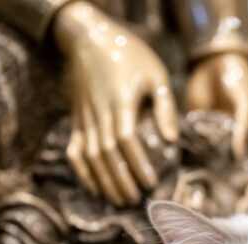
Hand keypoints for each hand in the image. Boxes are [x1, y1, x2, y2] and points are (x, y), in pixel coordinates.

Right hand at [53, 1, 177, 205]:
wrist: (89, 38)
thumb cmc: (130, 55)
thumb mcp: (156, 74)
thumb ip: (165, 107)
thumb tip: (172, 140)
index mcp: (120, 102)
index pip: (126, 141)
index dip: (137, 164)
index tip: (150, 184)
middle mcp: (99, 113)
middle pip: (106, 154)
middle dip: (120, 181)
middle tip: (135, 201)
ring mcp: (84, 118)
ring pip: (90, 156)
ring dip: (104, 181)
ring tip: (119, 200)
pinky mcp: (75, 120)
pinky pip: (74, 150)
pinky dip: (81, 171)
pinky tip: (93, 187)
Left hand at [185, 52, 247, 212]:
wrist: (214, 61)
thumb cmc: (238, 78)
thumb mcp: (245, 100)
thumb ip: (245, 126)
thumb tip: (240, 153)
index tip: (243, 210)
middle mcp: (240, 151)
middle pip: (238, 184)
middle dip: (229, 201)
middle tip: (216, 218)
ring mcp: (220, 148)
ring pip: (216, 178)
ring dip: (209, 193)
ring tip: (197, 209)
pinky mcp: (200, 141)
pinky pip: (196, 162)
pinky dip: (190, 175)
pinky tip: (179, 187)